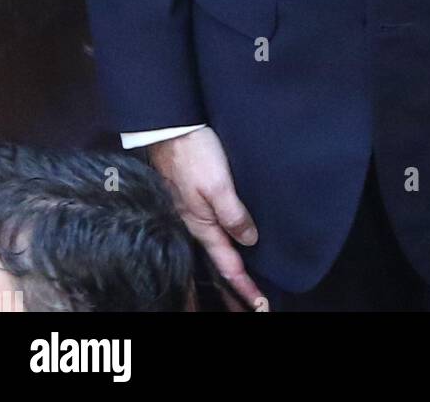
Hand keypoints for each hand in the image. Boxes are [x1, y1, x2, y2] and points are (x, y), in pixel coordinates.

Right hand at [148, 126, 265, 310]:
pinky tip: (230, 237)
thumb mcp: (217, 185)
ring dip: (230, 261)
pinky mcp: (193, 194)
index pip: (227, 263)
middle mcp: (195, 222)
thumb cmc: (193, 153)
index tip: (259, 304)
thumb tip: (250, 240)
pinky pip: (212, 224)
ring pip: (215, 242)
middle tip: (251, 300)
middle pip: (219, 258)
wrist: (170, 125)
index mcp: (201, 224)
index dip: (244, 285)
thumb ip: (233, 213)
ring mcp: (192, 209)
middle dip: (236, 281)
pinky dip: (223, 239)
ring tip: (245, 276)